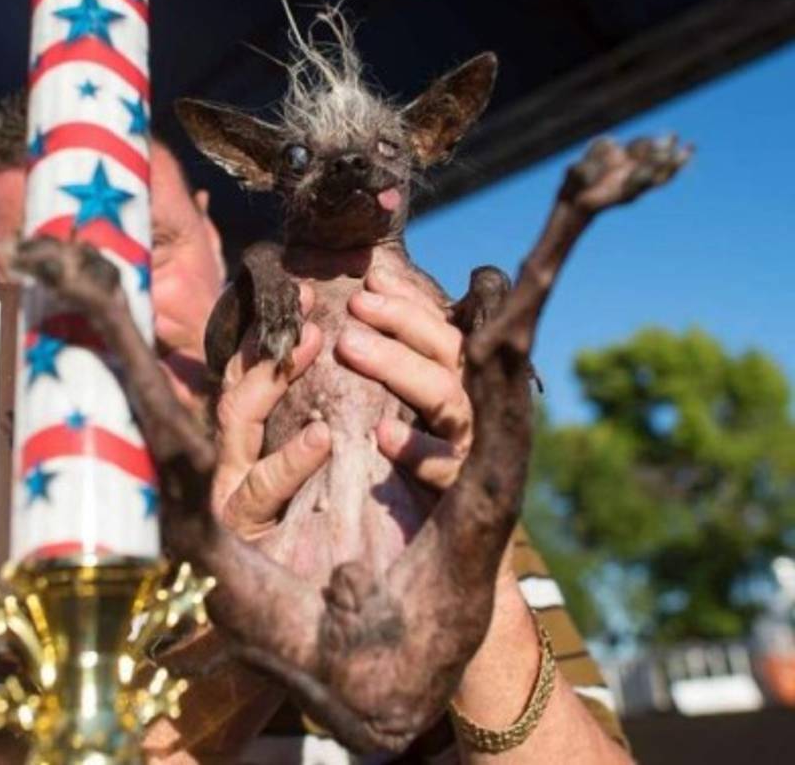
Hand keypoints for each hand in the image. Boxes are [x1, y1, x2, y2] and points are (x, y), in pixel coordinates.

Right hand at [211, 284, 331, 541]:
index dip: (275, 327)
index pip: (250, 369)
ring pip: (234, 425)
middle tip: (308, 303)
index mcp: (252, 442)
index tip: (307, 289)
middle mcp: (231, 462)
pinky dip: (287, 461)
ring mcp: (229, 497)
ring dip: (268, 381)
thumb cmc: (334, 546)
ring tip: (313, 345)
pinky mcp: (235, 536)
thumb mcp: (326, 473)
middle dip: (268, 338)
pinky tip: (318, 438)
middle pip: (234, 382)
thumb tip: (356, 353)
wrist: (324, 633)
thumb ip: (320, 424)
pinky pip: (256, 493)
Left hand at [337, 266, 471, 491]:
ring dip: (398, 367)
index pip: (444, 325)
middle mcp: (474, 403)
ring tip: (350, 347)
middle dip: (403, 320)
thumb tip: (369, 278)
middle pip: (450, 349)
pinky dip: (416, 449)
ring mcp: (471, 444)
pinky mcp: (462, 490)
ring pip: (446, 396)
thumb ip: (397, 351)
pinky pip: (446, 467)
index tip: (373, 278)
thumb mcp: (405, 400)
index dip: (412, 299)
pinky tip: (381, 434)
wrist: (448, 546)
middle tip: (356, 303)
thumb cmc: (416, 460)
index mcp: (462, 378)